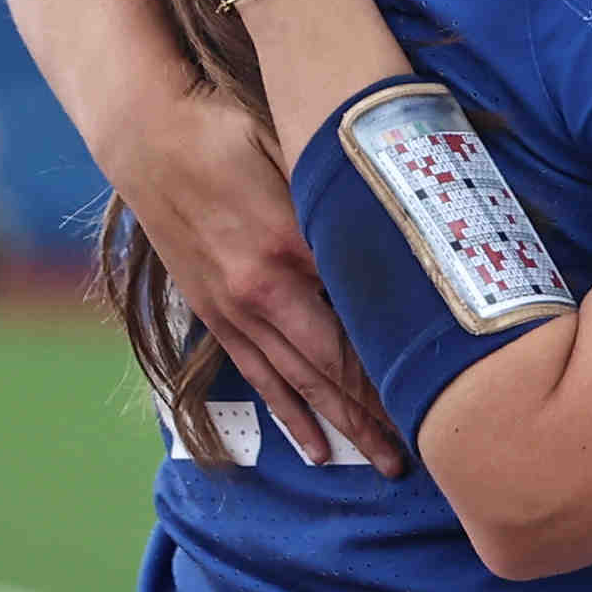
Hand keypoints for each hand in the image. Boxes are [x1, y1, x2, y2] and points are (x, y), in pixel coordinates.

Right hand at [108, 87, 403, 475]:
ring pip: (299, 383)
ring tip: (384, 461)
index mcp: (292, 245)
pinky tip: (314, 446)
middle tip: (423, 451)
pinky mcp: (214, 313)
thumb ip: (341, 197)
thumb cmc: (229, 129)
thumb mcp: (295, 151)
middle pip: (334, 367)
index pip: (360, 317)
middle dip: (380, 414)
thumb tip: (401, 227)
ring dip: (344, 426)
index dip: (401, 359)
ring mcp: (233, 308)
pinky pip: (258, 375)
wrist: (145, 135)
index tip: (446, 390)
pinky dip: (290, 413)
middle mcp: (261, 291)